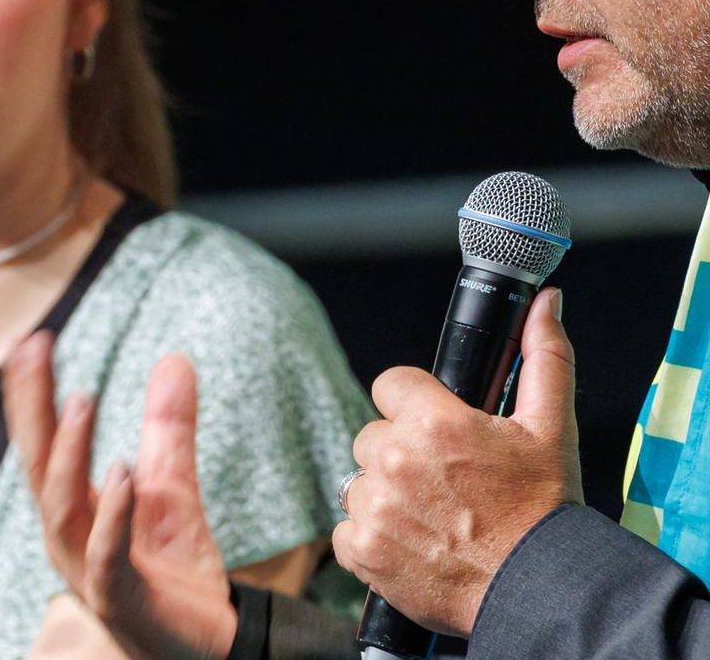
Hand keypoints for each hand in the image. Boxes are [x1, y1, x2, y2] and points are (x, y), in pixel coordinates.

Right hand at [3, 332, 237, 659]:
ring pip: (62, 510)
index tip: (28, 339)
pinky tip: (122, 472)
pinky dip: (112, 515)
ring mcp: (89, 572)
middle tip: (32, 349)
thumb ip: (167, 429)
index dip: (33, 393)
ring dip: (69, 454)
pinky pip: (107, 559)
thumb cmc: (172, 570)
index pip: (43, 443)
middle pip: (39, 466)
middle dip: (32, 407)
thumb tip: (174, 358)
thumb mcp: (171, 487)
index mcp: (74, 508)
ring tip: (82, 402)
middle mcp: (69, 538)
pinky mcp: (123, 604)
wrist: (205, 646)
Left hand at [331, 288, 582, 636]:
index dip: (412, 404)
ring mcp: (376, 506)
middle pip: (373, 435)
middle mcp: (397, 458)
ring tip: (431, 517)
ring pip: (358, 482)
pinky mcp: (363, 550)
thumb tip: (547, 303)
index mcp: (434, 421)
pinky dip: (370, 540)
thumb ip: (545, 356)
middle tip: (443, 482)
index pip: (390, 384)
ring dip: (384, 496)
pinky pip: (345, 530)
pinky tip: (410, 545)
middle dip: (401, 453)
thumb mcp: (551, 427)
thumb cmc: (545, 513)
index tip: (435, 429)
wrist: (543, 594)